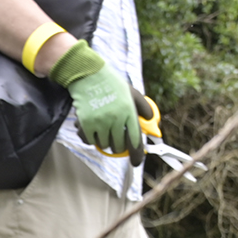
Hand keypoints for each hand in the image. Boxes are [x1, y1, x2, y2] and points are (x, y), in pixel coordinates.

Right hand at [49, 41, 144, 165]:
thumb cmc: (111, 83)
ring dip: (103, 141)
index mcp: (129, 111)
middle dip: (117, 147)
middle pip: (118, 146)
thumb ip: (143, 106)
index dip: (136, 154)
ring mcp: (100, 122)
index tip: (136, 162)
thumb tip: (151, 119)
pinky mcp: (86, 124)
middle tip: (115, 140)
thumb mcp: (131, 92)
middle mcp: (116, 118)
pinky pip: (89, 141)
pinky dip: (90, 138)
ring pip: (103, 145)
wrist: (88, 75)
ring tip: (102, 129)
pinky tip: (91, 128)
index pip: (135, 139)